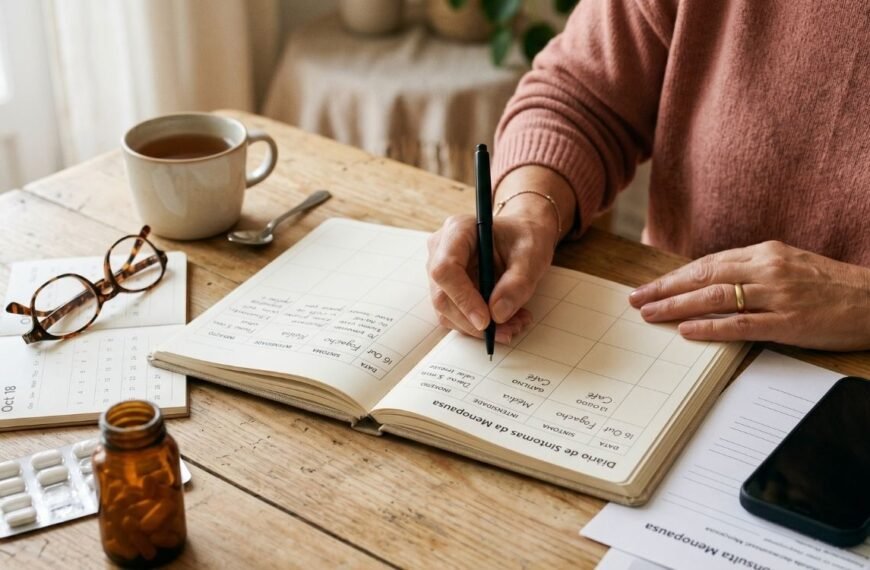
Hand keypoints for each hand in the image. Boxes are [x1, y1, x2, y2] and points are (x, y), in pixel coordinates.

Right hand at [427, 214, 555, 342]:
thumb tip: (497, 314)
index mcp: (458, 230)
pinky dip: (480, 326)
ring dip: (479, 328)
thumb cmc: (526, 237)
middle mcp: (441, 250)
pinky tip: (506, 322)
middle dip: (473, 322)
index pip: (445, 269)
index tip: (486, 321)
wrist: (522, 236)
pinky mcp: (447, 289)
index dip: (462, 298)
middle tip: (508, 331)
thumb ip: (517, 282)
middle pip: (442, 296)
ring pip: (447, 311)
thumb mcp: (532, 255)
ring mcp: (441, 271)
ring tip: (515, 324)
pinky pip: (456, 315)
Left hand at [629, 241, 869, 350]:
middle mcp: (767, 269)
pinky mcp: (788, 322)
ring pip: (715, 298)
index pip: (708, 263)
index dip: (675, 276)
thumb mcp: (788, 265)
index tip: (650, 286)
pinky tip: (687, 331)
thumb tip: (710, 282)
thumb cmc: (829, 285)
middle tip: (636, 300)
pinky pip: (741, 324)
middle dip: (665, 288)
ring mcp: (777, 295)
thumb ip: (750, 270)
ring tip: (651, 314)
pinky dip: (711, 327)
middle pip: (703, 276)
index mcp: (765, 253)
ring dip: (678, 306)